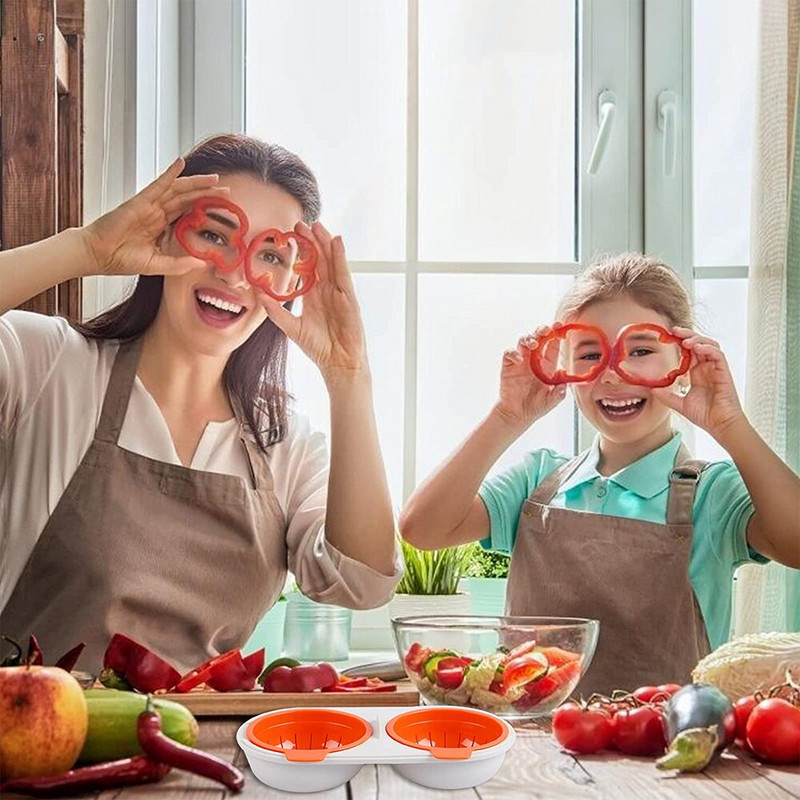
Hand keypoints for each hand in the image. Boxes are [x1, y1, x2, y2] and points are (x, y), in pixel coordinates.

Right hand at [81, 158, 229, 277]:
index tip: (224, 208)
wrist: (98, 255)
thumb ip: (179, 264)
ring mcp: (150, 205)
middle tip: (227, 190)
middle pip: (187, 198)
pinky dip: (170, 174)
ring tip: (215, 178)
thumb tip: (202, 264)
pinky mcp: (140, 201)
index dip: (206, 209)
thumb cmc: (122, 259)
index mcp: (162, 226)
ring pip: (178, 190)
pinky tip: (180, 164)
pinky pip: (158, 184)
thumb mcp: (157, 264)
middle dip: (208, 193)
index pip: (189, 213)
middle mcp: (158, 213)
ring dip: (196, 183)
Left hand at [258, 221, 367, 384]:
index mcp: (314, 295)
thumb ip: (276, 311)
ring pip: (332, 262)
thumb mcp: (292, 327)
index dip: (300, 251)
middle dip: (311, 241)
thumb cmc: (318, 347)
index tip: (289, 235)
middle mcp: (327, 290)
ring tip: (317, 225)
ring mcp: (339, 292)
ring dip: (325, 243)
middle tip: (300, 223)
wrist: (337, 362)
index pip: (306, 267)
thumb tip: (258, 295)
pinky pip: (344, 273)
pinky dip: (341, 257)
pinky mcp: (349, 297)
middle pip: (320, 259)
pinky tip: (336, 242)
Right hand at [492, 326, 566, 431]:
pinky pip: (509, 353)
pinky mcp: (508, 367)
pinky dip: (513, 353)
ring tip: (533, 344)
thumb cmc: (535, 406)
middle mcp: (534, 360)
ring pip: (523, 341)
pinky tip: (519, 359)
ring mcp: (520, 362)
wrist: (517, 414)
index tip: (560, 328)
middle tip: (546, 329)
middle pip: (538, 337)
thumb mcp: (551, 401)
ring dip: (529, 338)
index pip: (552, 345)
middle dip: (542, 330)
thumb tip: (565, 385)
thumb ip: (559, 394)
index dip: (556, 334)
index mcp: (547, 365)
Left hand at [651, 326, 744, 438]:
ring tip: (684, 340)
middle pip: (698, 343)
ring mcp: (716, 369)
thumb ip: (667, 396)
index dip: (679, 342)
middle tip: (673, 331)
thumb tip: (651, 390)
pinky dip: (707, 348)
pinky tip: (697, 348)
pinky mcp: (724, 372)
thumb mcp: (680, 404)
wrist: (720, 425)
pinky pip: (718, 355)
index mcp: (697, 372)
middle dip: (687, 335)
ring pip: (709, 345)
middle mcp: (706, 368)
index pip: (688, 351)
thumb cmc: (705, 415)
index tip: (667, 336)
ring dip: (697, 339)